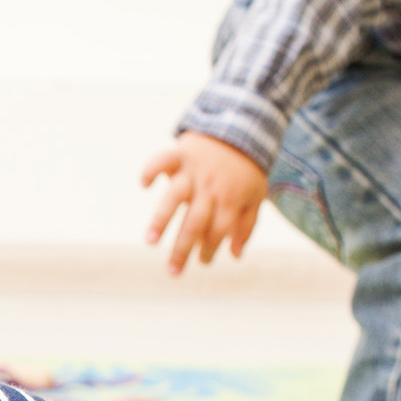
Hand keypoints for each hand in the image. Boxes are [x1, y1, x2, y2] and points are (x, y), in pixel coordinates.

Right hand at [140, 131, 267, 273]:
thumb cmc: (247, 168)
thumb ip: (246, 226)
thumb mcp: (255, 197)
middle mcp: (210, 187)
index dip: (210, 249)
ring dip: (161, 219)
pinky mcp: (181, 154)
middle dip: (183, 249)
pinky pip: (163, 160)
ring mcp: (194, 171)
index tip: (201, 262)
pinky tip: (144, 185)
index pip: (217, 232)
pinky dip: (152, 170)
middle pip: (195, 223)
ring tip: (150, 241)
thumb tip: (234, 256)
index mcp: (231, 199)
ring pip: (174, 197)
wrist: (242, 128)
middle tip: (172, 272)